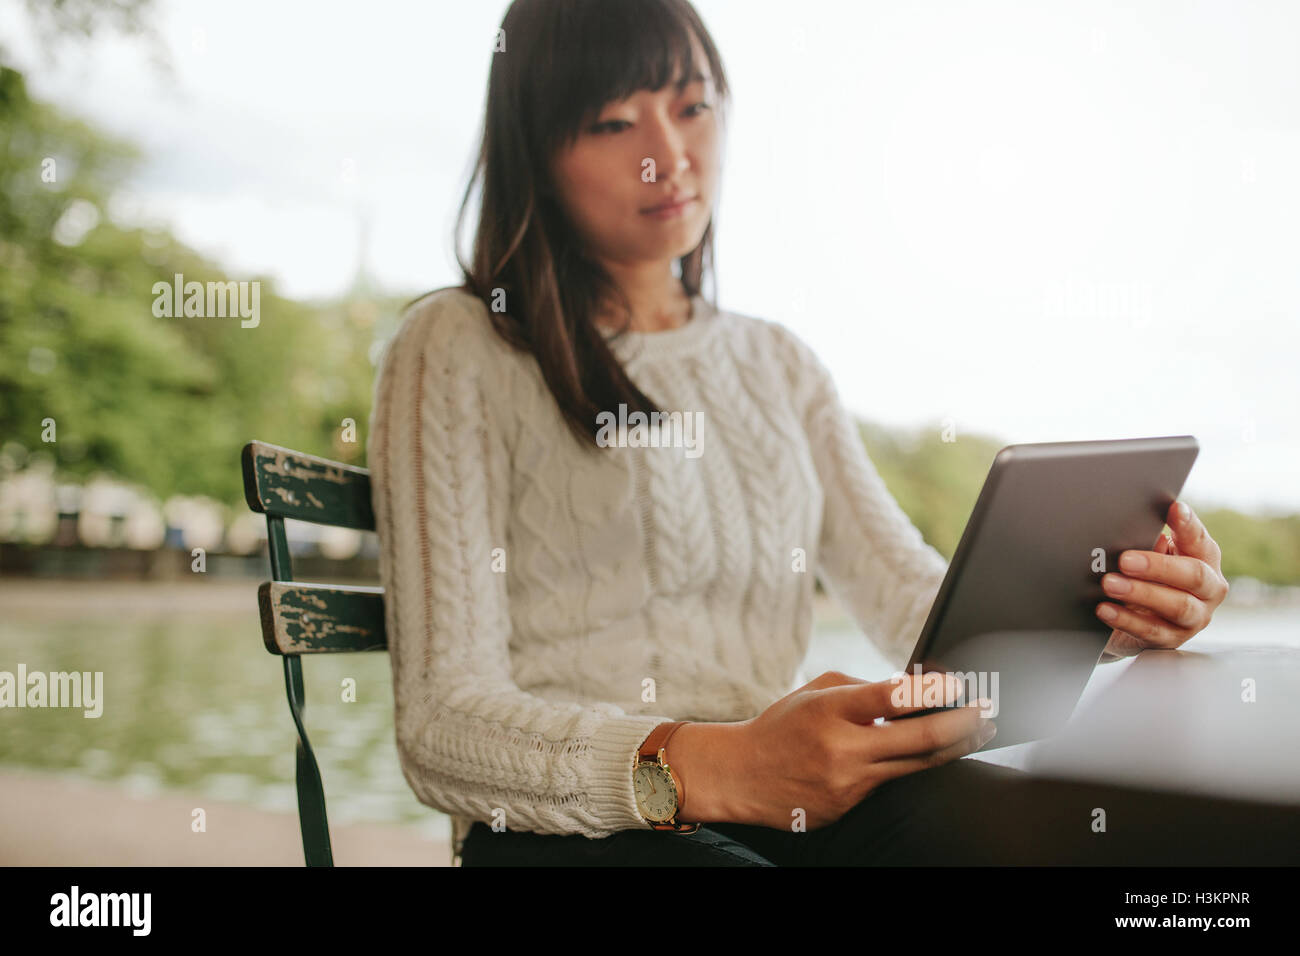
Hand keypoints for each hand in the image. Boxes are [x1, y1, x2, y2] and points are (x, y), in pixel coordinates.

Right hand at [671, 671, 994, 829]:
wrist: (742, 775)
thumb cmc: (782, 726)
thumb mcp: (815, 693)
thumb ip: (862, 690)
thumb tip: (913, 689)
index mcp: (831, 710)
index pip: (893, 697)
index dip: (934, 690)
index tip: (960, 684)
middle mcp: (842, 748)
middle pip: (919, 738)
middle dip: (961, 724)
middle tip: (987, 711)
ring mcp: (847, 781)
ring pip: (915, 765)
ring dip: (953, 747)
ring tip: (978, 732)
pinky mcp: (848, 805)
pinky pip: (891, 782)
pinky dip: (914, 765)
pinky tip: (932, 752)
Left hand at [1095, 500, 1229, 659]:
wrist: (1135, 617)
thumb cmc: (1146, 575)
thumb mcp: (1149, 554)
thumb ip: (1148, 542)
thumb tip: (1134, 528)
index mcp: (1204, 559)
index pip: (1199, 539)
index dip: (1188, 525)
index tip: (1174, 509)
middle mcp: (1208, 589)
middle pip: (1194, 576)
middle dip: (1158, 567)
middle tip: (1125, 560)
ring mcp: (1195, 617)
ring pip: (1177, 606)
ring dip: (1141, 594)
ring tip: (1110, 584)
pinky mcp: (1172, 639)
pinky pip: (1151, 631)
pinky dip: (1126, 619)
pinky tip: (1105, 609)